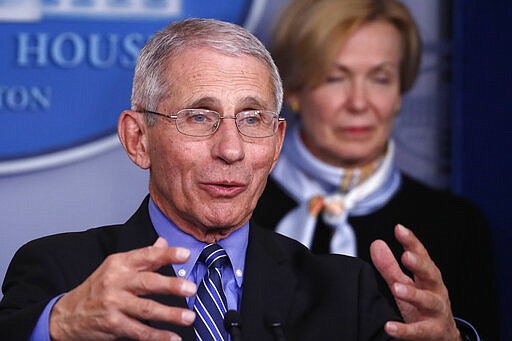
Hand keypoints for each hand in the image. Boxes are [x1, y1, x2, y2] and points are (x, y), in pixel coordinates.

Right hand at [49, 237, 196, 340]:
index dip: (166, 255)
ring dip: (170, 314)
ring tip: (189, 317)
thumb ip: (142, 257)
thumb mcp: (116, 267)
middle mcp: (116, 282)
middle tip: (191, 288)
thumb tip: (163, 242)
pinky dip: (157, 336)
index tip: (185, 254)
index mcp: (119, 264)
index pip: (146, 256)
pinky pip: (139, 331)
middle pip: (147, 283)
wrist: (66, 315)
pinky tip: (172, 337)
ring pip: (146, 309)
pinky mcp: (112, 325)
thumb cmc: (97, 288)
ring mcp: (113, 304)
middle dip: (171, 285)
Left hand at [370, 224, 460, 340]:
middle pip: (430, 275)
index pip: (421, 256)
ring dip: (413, 295)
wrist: (441, 338)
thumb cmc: (421, 307)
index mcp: (428, 277)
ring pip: (428, 301)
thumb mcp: (406, 284)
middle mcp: (435, 291)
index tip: (399, 229)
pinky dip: (405, 330)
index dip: (411, 242)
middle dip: (420, 265)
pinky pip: (419, 331)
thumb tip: (376, 243)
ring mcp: (436, 312)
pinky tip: (390, 327)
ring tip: (397, 289)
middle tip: (407, 256)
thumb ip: (390, 266)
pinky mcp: (433, 332)